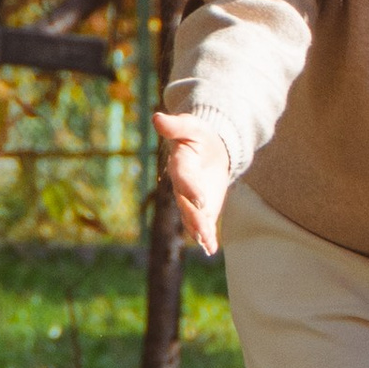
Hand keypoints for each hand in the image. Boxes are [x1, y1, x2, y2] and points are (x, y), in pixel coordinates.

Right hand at [155, 110, 229, 256]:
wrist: (209, 149)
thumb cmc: (199, 135)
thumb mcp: (191, 126)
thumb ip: (176, 125)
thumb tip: (158, 117)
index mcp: (180, 165)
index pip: (183, 178)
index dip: (190, 189)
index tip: (201, 201)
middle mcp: (182, 186)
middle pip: (186, 204)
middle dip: (195, 218)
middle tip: (203, 232)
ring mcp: (191, 200)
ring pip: (193, 218)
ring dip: (199, 231)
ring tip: (206, 243)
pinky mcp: (202, 208)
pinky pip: (202, 224)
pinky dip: (206, 237)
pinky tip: (211, 250)